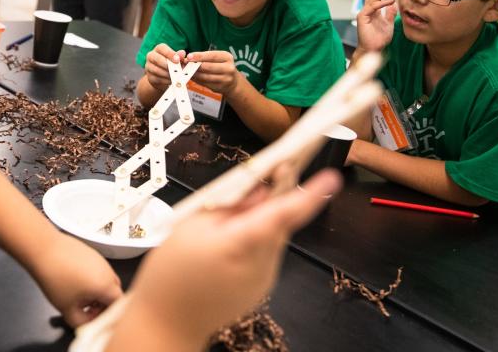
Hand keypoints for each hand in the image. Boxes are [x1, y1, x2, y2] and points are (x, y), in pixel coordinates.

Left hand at [30, 232, 121, 326]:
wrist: (43, 250)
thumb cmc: (55, 278)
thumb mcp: (67, 309)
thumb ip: (82, 322)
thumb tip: (88, 323)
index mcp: (106, 286)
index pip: (119, 305)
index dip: (109, 315)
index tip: (96, 318)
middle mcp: (108, 271)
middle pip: (114, 292)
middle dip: (103, 303)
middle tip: (87, 309)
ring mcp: (100, 260)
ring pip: (106, 280)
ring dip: (98, 291)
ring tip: (78, 295)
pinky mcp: (91, 252)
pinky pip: (98, 270)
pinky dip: (92, 279)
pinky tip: (74, 280)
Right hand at [119, 169, 341, 345]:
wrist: (167, 323)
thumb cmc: (172, 272)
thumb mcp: (192, 223)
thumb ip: (231, 204)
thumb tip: (260, 190)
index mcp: (240, 243)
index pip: (283, 214)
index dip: (309, 195)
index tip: (330, 177)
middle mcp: (260, 263)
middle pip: (280, 222)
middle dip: (277, 199)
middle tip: (269, 174)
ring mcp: (264, 279)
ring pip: (274, 237)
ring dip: (261, 220)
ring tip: (226, 223)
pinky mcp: (261, 288)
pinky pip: (266, 254)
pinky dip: (255, 241)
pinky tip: (227, 247)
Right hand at [144, 43, 185, 91]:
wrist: (164, 76)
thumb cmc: (172, 64)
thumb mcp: (178, 59)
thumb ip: (180, 56)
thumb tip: (182, 53)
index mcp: (159, 49)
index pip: (162, 48)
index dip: (170, 54)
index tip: (177, 60)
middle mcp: (151, 56)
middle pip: (156, 58)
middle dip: (167, 64)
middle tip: (176, 69)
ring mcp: (148, 66)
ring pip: (156, 70)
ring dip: (167, 74)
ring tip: (176, 76)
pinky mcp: (150, 77)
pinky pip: (157, 79)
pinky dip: (165, 81)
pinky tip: (172, 81)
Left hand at [184, 50, 239, 94]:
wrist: (232, 82)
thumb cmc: (220, 66)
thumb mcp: (217, 58)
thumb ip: (204, 58)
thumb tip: (188, 59)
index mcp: (227, 57)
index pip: (212, 56)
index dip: (199, 56)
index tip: (189, 56)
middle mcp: (228, 68)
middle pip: (208, 67)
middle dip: (194, 65)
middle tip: (185, 64)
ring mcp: (225, 79)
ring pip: (205, 76)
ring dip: (193, 74)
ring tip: (186, 71)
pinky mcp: (220, 88)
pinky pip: (205, 83)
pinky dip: (196, 80)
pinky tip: (192, 76)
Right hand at [356, 0, 396, 53]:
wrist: (373, 50)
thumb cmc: (379, 38)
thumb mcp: (388, 23)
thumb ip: (390, 14)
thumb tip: (393, 4)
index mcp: (373, 9)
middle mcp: (367, 8)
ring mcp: (365, 12)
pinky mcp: (363, 18)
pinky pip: (373, 7)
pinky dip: (383, 3)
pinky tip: (391, 0)